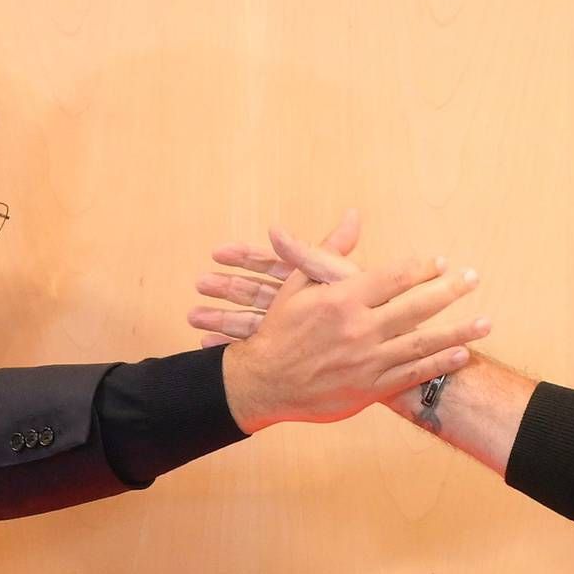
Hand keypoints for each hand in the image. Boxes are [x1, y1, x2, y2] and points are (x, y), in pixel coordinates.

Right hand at [189, 211, 362, 344]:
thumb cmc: (369, 316)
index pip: (274, 264)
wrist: (381, 357)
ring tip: (193, 318)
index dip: (246, 256)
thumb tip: (337, 216)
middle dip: (227, 287)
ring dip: (222, 318)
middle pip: (257, 292)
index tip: (217, 252)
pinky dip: (233, 346)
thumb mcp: (342, 281)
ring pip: (251, 320)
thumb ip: (326, 255)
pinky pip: (257, 349)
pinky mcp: (293, 356)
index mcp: (311, 284)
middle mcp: (301, 306)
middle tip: (198, 285)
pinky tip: (209, 346)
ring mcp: (295, 332)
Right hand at [211, 217, 489, 431]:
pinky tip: (462, 353)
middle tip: (474, 278)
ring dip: (458, 331)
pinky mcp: (369, 389)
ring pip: (423, 343)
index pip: (393, 277)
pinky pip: (412, 374)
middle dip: (450, 291)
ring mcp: (367, 362)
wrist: (261, 384)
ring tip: (486, 321)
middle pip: (416, 307)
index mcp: (342, 300)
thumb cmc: (278, 331)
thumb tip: (352, 218)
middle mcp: (360, 330)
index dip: (421, 267)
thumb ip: (328, 252)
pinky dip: (439, 363)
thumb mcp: (295, 286)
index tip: (441, 262)